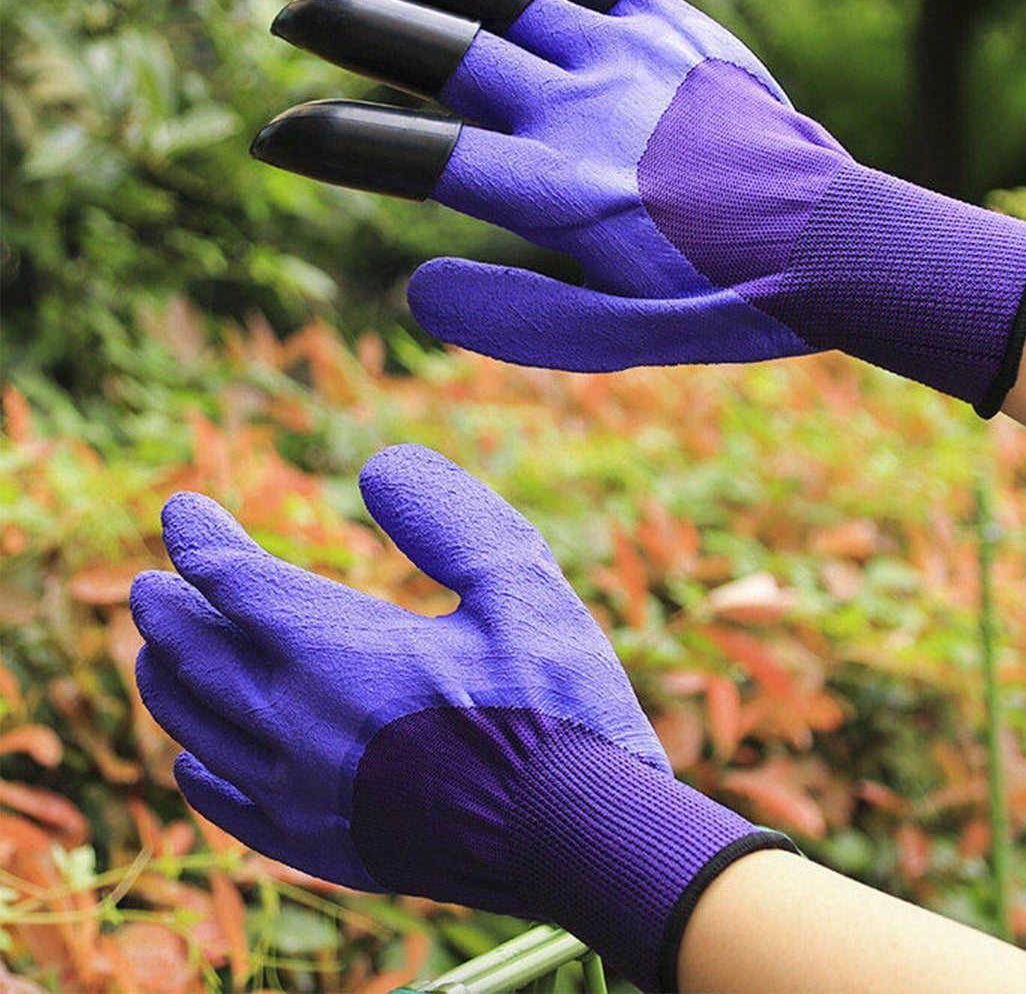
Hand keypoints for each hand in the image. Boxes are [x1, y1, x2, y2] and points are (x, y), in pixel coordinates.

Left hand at [132, 444, 794, 990]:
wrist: (582, 840)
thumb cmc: (558, 704)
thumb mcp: (521, 584)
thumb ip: (446, 519)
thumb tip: (377, 467)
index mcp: (341, 654)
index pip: (237, 583)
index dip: (201, 540)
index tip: (182, 510)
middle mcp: (300, 726)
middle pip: (196, 655)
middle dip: (168, 608)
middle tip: (152, 581)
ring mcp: (304, 795)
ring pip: (196, 728)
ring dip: (170, 679)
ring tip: (157, 653)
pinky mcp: (324, 849)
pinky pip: (228, 807)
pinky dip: (198, 769)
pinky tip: (194, 761)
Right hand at [252, 0, 1025, 414]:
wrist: (836, 239)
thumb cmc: (725, 299)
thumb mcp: (622, 342)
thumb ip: (516, 322)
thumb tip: (416, 289)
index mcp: (560, 195)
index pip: (415, 154)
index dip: (332, 140)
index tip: (276, 136)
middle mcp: (580, 110)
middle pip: (438, 46)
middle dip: (349, 28)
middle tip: (290, 18)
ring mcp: (625, 56)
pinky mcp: (668, 28)